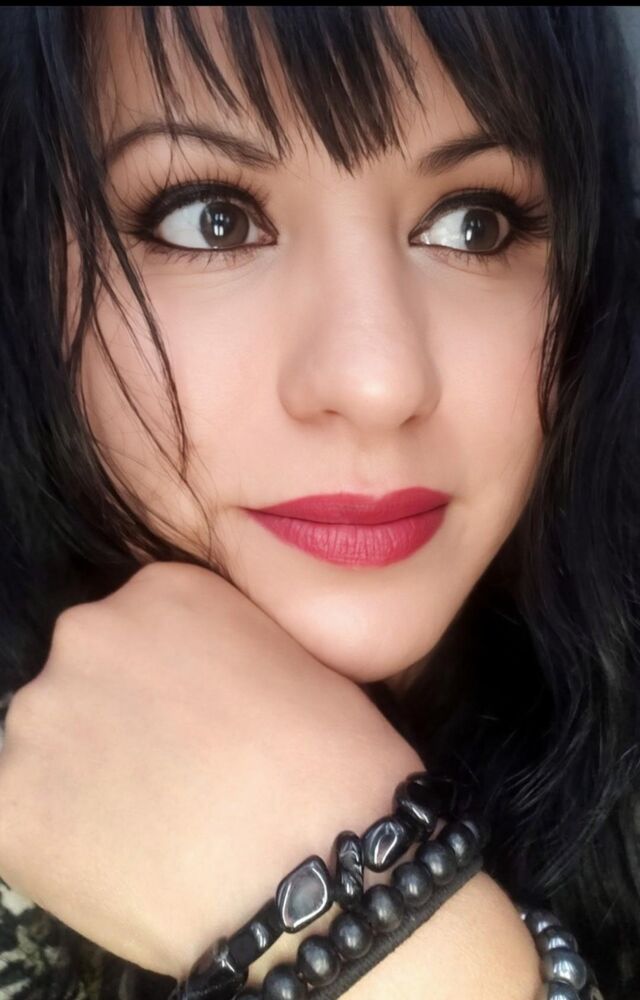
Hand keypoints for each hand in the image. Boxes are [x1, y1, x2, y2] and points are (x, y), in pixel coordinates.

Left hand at [0, 562, 422, 977]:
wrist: (320, 866)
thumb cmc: (331, 762)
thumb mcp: (287, 658)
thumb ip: (215, 649)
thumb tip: (187, 683)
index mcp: (160, 591)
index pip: (134, 631)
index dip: (159, 688)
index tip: (185, 728)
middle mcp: (87, 632)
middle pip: (82, 681)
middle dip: (114, 725)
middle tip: (166, 779)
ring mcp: (40, 715)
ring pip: (47, 750)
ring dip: (83, 781)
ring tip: (148, 828)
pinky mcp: (7, 802)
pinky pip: (21, 820)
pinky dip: (59, 842)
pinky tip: (119, 862)